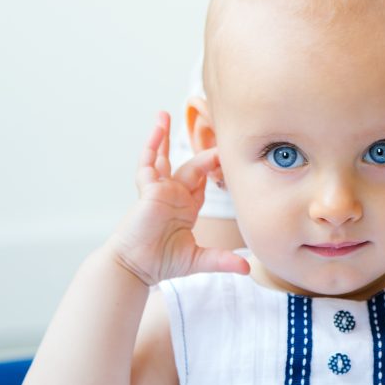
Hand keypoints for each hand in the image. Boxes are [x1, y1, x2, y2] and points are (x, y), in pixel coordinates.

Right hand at [107, 111, 248, 286]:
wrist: (136, 268)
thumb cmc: (161, 263)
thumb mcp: (198, 260)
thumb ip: (222, 260)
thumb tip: (248, 269)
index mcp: (185, 207)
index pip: (203, 181)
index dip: (215, 168)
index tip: (229, 157)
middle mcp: (172, 195)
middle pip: (190, 166)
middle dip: (203, 152)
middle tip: (218, 135)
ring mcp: (158, 190)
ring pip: (163, 158)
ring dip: (163, 137)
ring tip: (164, 115)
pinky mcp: (147, 190)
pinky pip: (149, 163)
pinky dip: (152, 145)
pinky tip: (157, 129)